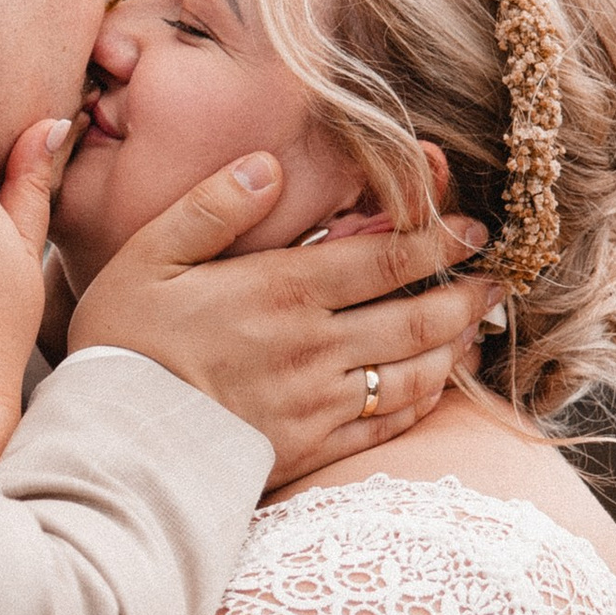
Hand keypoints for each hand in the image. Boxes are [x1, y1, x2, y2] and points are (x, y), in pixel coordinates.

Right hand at [67, 155, 491, 484]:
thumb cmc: (124, 345)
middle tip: (499, 278)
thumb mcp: (150, 258)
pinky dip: (423, 401)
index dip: (440, 241)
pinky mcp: (313, 449)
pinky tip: (436, 386)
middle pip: (417, 317)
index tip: (474, 228)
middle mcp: (314, 346)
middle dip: (467, 294)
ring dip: (455, 347)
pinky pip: (387, 424)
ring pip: (414, 372)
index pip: (386, 259)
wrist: (115, 448)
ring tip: (478, 328)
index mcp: (281, 290)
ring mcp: (319, 403)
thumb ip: (212, 207)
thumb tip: (268, 166)